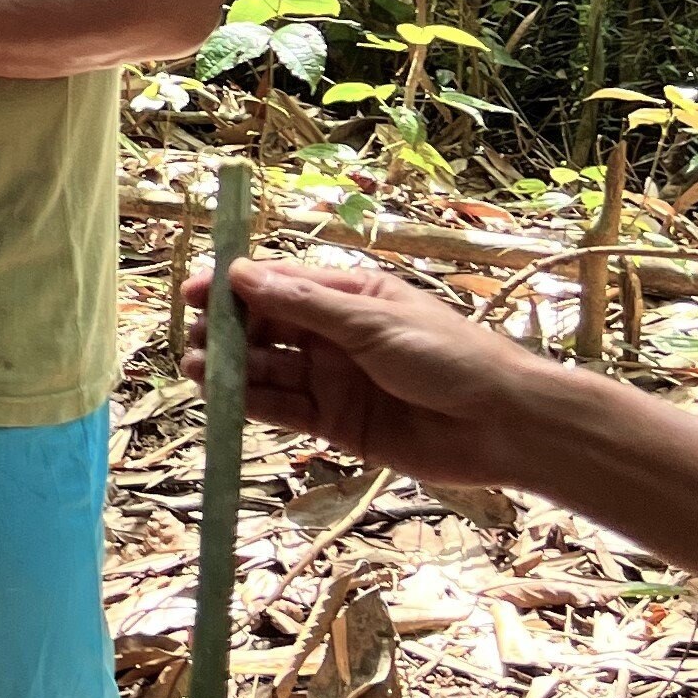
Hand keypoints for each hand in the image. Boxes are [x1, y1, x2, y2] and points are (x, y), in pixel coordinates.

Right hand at [184, 257, 553, 491]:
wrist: (505, 425)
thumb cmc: (450, 357)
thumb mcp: (373, 320)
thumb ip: (304, 303)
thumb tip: (240, 273)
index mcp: (346, 297)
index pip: (276, 285)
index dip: (232, 287)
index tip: (193, 292)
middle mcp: (334, 336)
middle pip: (263, 329)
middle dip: (225, 332)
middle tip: (193, 341)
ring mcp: (333, 381)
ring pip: (267, 371)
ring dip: (231, 370)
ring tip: (196, 371)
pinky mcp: (337, 424)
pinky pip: (285, 411)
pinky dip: (253, 406)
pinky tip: (227, 402)